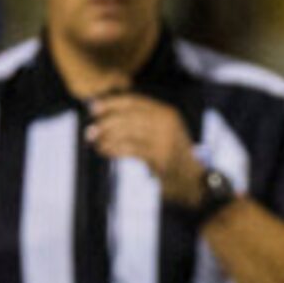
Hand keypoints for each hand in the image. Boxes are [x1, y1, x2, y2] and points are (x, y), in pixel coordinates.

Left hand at [84, 93, 208, 205]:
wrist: (194, 181)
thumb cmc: (172, 156)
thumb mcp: (162, 132)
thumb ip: (142, 121)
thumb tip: (107, 114)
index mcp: (167, 112)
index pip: (134, 101)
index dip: (111, 103)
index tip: (93, 107)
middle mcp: (167, 123)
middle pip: (128, 116)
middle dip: (106, 122)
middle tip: (90, 131)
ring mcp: (165, 139)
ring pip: (127, 132)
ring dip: (107, 137)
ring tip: (95, 142)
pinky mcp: (160, 157)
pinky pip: (130, 149)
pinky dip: (113, 149)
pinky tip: (104, 151)